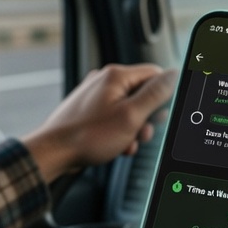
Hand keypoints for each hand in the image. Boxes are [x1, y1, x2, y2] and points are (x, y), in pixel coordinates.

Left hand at [22, 63, 176, 183]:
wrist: (54, 153)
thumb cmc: (88, 136)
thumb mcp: (131, 116)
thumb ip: (155, 94)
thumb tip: (173, 75)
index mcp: (116, 76)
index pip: (155, 74)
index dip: (162, 97)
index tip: (160, 116)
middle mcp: (104, 81)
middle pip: (142, 93)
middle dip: (147, 117)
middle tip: (142, 133)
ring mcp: (95, 95)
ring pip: (129, 109)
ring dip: (134, 129)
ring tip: (127, 143)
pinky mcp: (89, 111)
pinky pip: (114, 118)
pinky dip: (119, 132)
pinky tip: (116, 146)